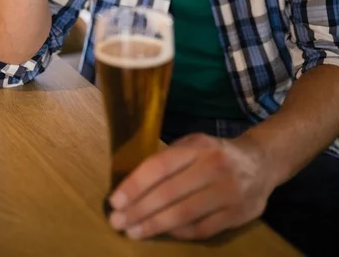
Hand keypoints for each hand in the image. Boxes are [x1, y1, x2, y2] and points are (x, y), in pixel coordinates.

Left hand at [108, 133, 272, 240]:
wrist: (262, 162)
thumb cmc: (216, 153)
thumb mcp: (195, 144)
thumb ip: (170, 158)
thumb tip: (133, 181)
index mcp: (199, 147)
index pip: (161, 165)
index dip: (136, 184)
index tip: (115, 200)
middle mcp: (214, 167)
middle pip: (169, 193)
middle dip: (139, 210)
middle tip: (117, 222)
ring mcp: (228, 193)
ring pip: (184, 214)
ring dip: (154, 225)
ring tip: (133, 232)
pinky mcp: (238, 215)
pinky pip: (202, 229)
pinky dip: (179, 233)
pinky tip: (162, 233)